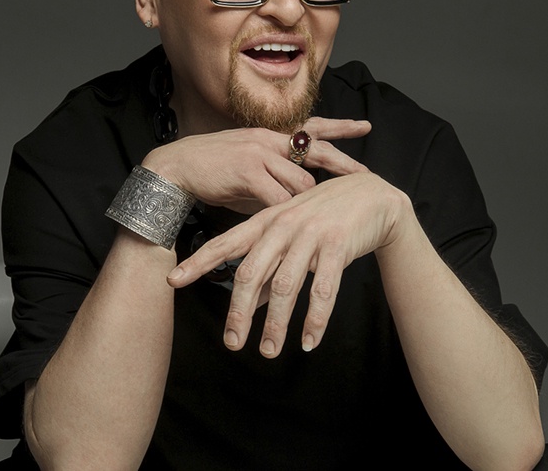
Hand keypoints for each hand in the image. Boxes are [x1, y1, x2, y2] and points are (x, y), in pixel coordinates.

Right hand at [141, 117, 370, 213]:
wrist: (176, 166)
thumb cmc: (212, 172)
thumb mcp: (247, 169)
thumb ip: (271, 180)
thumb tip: (292, 201)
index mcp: (271, 137)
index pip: (312, 128)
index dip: (340, 127)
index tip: (365, 126)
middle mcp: (269, 140)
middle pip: (317, 150)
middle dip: (344, 164)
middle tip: (366, 174)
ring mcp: (260, 153)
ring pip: (301, 182)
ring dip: (306, 204)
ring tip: (307, 220)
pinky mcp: (249, 170)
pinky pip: (279, 197)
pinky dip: (285, 213)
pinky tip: (287, 225)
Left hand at [166, 172, 412, 356]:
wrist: (373, 197)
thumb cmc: (328, 217)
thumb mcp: (292, 235)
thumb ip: (272, 267)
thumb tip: (253, 303)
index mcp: (267, 221)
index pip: (225, 243)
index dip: (199, 262)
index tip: (174, 280)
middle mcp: (284, 226)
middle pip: (252, 273)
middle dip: (240, 312)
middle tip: (233, 343)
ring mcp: (310, 234)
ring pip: (286, 286)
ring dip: (277, 324)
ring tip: (269, 351)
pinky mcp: (338, 245)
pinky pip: (324, 289)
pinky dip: (315, 319)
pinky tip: (308, 342)